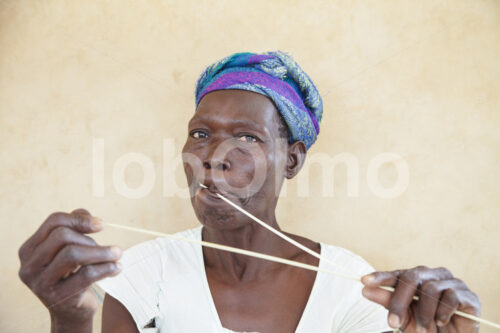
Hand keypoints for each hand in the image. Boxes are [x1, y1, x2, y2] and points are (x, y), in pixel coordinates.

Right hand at [18, 209, 121, 329]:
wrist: (71, 309)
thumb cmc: (71, 273)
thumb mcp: (70, 248)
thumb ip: (75, 227)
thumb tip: (88, 216)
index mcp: (30, 249)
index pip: (54, 221)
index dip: (79, 219)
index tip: (101, 225)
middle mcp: (29, 265)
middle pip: (62, 236)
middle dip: (89, 239)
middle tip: (108, 248)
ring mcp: (41, 283)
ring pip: (73, 254)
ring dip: (101, 252)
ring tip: (117, 254)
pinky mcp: (57, 298)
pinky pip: (86, 275)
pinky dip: (106, 268)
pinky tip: (117, 268)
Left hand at [361, 266, 480, 332]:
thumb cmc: (425, 327)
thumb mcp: (403, 317)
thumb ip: (386, 301)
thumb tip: (365, 289)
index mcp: (417, 277)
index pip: (397, 273)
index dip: (380, 277)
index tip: (364, 282)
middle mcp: (434, 275)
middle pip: (411, 278)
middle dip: (399, 301)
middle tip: (392, 323)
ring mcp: (452, 283)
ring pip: (430, 289)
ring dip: (423, 314)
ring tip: (422, 330)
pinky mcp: (468, 295)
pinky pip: (451, 298)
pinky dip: (442, 313)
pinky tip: (441, 322)